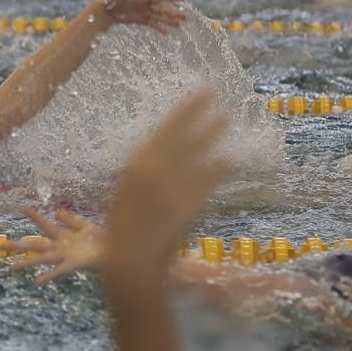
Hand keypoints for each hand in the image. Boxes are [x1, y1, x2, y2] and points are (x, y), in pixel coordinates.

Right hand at [5, 207, 105, 284]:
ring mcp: (64, 256)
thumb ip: (71, 219)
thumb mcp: (85, 226)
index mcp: (62, 236)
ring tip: (11, 267)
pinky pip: (57, 270)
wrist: (115, 251)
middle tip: (1, 246)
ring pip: (41, 258)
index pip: (44, 224)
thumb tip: (55, 211)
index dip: (33, 216)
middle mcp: (59, 247)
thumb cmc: (100, 240)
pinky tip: (37, 281)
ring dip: (26, 262)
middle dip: (18, 246)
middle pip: (35, 245)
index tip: (20, 207)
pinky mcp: (72, 264)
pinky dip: (48, 275)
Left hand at [87, 0, 186, 32]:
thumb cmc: (111, 0)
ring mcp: (144, 12)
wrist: (103, 11)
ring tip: (179, 26)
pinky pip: (152, 24)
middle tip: (185, 17)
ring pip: (160, 17)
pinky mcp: (140, 19)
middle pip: (163, 9)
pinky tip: (167, 33)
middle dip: (174, 13)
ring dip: (169, 21)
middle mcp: (146, 4)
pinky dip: (159, 28)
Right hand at [103, 90, 230, 284]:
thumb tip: (157, 156)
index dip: (185, 109)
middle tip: (217, 93)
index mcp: (137, 163)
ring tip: (228, 118)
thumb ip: (142, 173)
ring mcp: (178, 183)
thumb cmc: (122, 227)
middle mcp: (158, 167)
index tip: (199, 94)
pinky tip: (229, 159)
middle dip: (200, 111)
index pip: (165, 128)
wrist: (132, 257)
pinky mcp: (193, 201)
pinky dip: (221, 167)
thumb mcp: (125, 191)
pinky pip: (211, 178)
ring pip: (200, 151)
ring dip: (214, 133)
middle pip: (183, 132)